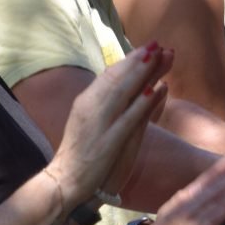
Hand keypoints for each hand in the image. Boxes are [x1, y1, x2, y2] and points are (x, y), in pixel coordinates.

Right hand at [48, 43, 171, 205]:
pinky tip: (156, 89)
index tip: (150, 46)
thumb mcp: (99, 122)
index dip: (131, 59)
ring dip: (141, 72)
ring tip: (158, 55)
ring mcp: (99, 123)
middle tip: (157, 43)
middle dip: (138, 59)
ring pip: (123, 91)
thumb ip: (117, 105)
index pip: (111, 74)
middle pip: (118, 78)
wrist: (66, 181)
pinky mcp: (109, 141)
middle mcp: (91, 107)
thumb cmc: (86, 152)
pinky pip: (128, 118)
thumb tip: (142, 86)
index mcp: (88, 101)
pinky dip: (142, 102)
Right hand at [135, 146, 224, 224]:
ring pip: (215, 195)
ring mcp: (191, 216)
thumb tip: (196, 194)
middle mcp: (188, 202)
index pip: (208, 176)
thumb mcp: (172, 215)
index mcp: (184, 197)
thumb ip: (186, 204)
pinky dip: (223, 206)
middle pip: (213, 179)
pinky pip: (211, 217)